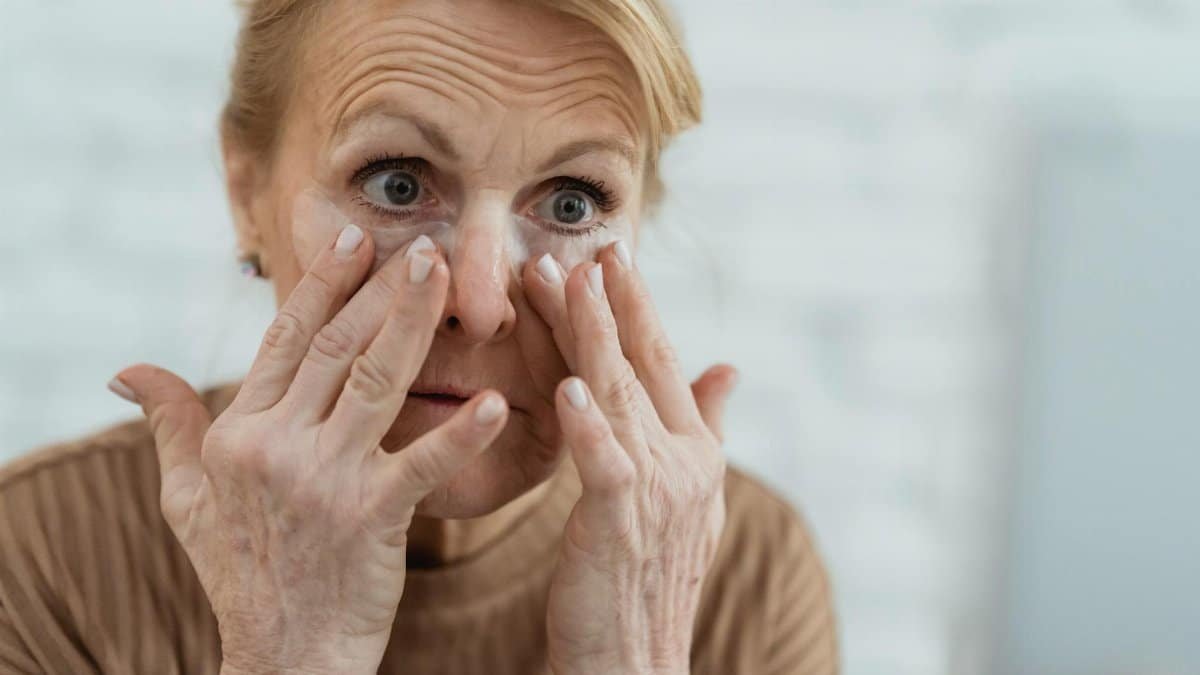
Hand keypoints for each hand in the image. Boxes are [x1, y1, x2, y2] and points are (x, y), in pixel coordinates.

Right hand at [110, 227, 508, 673]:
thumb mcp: (186, 498)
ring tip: (448, 276)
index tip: (353, 236)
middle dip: (381, 289)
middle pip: (339, 347)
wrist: (283, 654)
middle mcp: (278, 445)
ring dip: (414, 323)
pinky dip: (461, 434)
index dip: (321, 284)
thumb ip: (168, 426)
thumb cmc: (240, 573)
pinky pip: (422, 463)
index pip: (285, 340)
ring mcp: (325, 479)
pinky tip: (496, 404)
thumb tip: (127, 371)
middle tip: (422, 242)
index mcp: (239, 432)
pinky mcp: (372, 517)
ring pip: (379, 380)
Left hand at [522, 243, 737, 674]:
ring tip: (568, 282)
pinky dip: (589, 423)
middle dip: (615, 301)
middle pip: (643, 366)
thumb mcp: (691, 498)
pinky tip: (569, 386)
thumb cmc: (650, 579)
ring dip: (592, 335)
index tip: (613, 257)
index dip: (639, 308)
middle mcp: (683, 461)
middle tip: (590, 245)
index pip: (664, 363)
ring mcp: (656, 489)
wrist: (637, 662)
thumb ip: (705, 427)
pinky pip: (604, 462)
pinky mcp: (620, 522)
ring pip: (620, 395)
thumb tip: (728, 366)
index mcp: (694, 451)